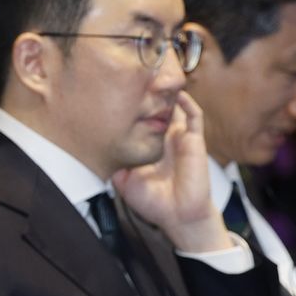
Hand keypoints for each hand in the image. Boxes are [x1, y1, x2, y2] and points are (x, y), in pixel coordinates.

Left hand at [113, 92, 228, 253]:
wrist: (179, 216)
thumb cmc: (155, 204)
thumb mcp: (125, 183)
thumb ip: (115, 165)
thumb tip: (100, 150)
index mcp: (149, 147)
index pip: (142, 121)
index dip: (134, 109)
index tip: (120, 95)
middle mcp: (165, 140)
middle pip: (159, 109)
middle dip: (151, 95)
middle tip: (139, 79)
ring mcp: (180, 139)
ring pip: (177, 108)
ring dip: (169, 94)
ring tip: (160, 78)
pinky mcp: (195, 141)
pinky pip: (194, 116)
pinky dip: (188, 103)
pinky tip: (178, 94)